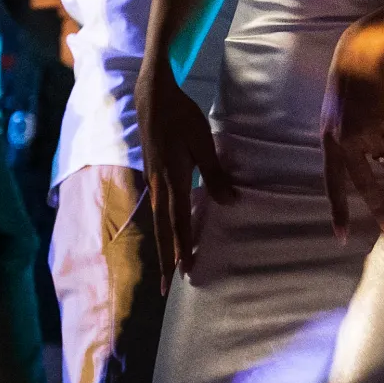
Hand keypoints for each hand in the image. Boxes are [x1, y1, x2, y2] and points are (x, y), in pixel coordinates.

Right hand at [133, 61, 235, 291]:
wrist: (152, 96)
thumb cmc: (181, 116)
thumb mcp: (202, 143)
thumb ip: (215, 174)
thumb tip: (230, 202)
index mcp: (172, 181)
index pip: (178, 224)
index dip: (182, 250)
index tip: (184, 274)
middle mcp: (159, 186)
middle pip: (164, 229)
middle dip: (167, 258)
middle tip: (168, 286)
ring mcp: (153, 179)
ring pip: (160, 219)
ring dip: (166, 243)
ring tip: (171, 265)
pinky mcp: (153, 172)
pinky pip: (159, 206)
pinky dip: (165, 224)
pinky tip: (171, 228)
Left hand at [321, 25, 383, 241]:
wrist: (361, 54)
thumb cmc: (344, 86)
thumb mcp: (334, 118)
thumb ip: (342, 143)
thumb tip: (354, 169)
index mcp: (330, 141)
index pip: (333, 184)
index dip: (338, 210)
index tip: (342, 237)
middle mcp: (348, 138)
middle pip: (366, 181)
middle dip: (379, 206)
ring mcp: (371, 128)